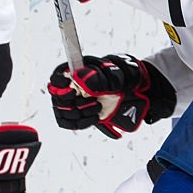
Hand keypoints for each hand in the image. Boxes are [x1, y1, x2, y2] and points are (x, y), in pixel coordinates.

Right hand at [48, 54, 176, 138]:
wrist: (135, 90)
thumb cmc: (124, 75)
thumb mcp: (116, 72)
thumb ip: (98, 76)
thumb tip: (78, 78)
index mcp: (77, 69)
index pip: (57, 75)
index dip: (58, 81)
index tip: (67, 84)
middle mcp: (71, 86)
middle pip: (57, 96)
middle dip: (71, 101)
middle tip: (90, 100)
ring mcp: (74, 101)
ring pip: (63, 111)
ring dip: (79, 112)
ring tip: (97, 107)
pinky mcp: (78, 115)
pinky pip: (70, 123)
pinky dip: (82, 122)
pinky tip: (95, 117)